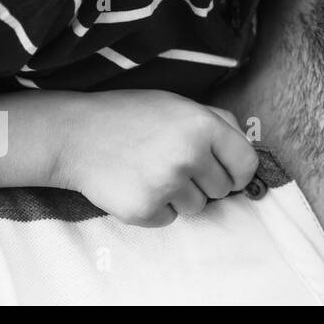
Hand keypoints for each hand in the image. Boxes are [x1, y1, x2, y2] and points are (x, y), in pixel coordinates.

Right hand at [52, 89, 258, 226]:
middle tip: (174, 164)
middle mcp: (189, 155)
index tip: (229, 174)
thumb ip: (219, 122)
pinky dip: (156, 208)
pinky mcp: (144, 209)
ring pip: (197, 207)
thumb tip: (248, 149)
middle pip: (222, 190)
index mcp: (203, 126)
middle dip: (205, 182)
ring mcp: (166, 184)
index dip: (239, 172)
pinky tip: (137, 185)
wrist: (75, 135)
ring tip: (152, 172)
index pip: (246, 164)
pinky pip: (169, 219)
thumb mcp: (180, 104)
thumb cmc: (133, 117)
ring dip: (180, 196)